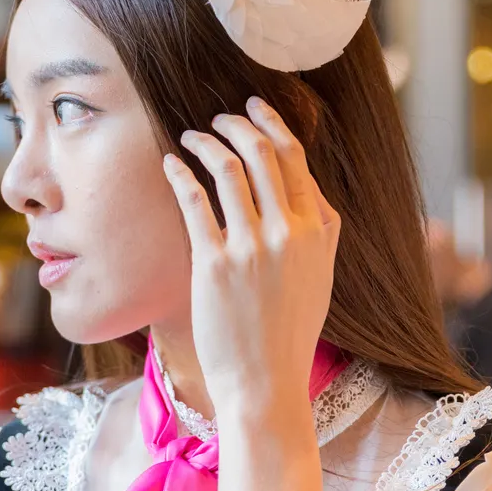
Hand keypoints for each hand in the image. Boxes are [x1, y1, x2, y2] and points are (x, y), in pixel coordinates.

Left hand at [163, 96, 340, 432]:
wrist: (265, 380)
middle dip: (238, 124)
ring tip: (192, 136)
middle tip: (220, 117)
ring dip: (206, 142)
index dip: (272, 125)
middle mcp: (290, 232)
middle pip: (262, 153)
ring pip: (228, 169)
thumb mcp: (321, 275)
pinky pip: (194, 201)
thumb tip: (304, 187)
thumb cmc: (289, 331)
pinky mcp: (215, 263)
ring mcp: (252, 246)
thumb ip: (317, 230)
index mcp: (320, 231)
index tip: (255, 110)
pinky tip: (171, 163)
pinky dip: (181, 174)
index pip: (296, 158)